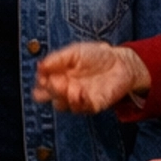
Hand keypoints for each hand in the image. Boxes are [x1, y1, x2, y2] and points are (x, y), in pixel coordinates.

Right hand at [32, 41, 149, 115]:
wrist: (120, 62)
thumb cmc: (96, 56)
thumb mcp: (74, 51)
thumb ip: (57, 59)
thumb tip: (40, 66)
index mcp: (58, 76)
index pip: (42, 85)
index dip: (40, 82)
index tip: (44, 76)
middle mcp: (65, 89)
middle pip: (48, 98)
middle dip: (49, 91)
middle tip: (55, 82)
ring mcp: (78, 98)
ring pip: (62, 105)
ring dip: (63, 97)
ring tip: (71, 87)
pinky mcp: (92, 105)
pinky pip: (82, 109)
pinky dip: (80, 102)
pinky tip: (81, 93)